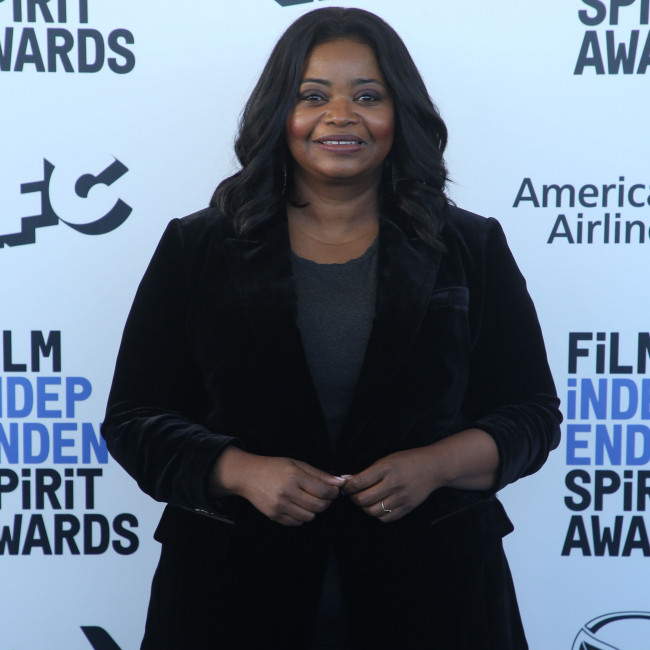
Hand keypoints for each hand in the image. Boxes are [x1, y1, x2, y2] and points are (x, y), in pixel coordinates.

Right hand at [211, 447, 344, 525]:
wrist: (248, 476)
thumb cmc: (274, 467)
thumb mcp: (297, 464)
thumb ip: (319, 474)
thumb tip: (340, 482)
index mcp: (294, 476)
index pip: (323, 491)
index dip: (333, 492)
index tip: (334, 490)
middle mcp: (287, 492)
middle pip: (318, 506)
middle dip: (326, 502)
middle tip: (323, 496)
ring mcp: (280, 506)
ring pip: (309, 517)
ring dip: (313, 510)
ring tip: (308, 500)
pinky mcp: (274, 516)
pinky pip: (296, 523)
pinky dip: (301, 517)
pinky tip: (297, 506)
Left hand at [343, 446, 441, 522]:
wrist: (433, 467)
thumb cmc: (408, 461)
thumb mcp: (387, 460)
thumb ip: (368, 472)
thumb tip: (347, 480)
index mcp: (386, 468)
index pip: (359, 482)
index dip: (348, 487)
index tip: (346, 487)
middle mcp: (393, 483)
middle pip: (364, 499)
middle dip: (354, 498)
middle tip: (353, 494)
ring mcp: (401, 497)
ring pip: (373, 511)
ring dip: (365, 508)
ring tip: (366, 500)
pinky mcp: (407, 508)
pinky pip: (386, 518)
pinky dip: (378, 514)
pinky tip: (378, 505)